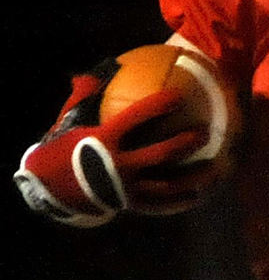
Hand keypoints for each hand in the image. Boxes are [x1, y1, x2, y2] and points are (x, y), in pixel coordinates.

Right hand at [14, 72, 213, 226]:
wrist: (43, 190)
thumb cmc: (59, 149)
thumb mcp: (67, 121)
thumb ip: (83, 98)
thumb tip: (90, 73)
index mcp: (104, 140)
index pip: (136, 118)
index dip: (158, 106)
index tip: (178, 96)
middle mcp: (117, 165)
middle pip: (160, 154)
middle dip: (185, 142)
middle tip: (205, 132)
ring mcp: (123, 188)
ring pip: (166, 184)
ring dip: (192, 176)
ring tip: (214, 168)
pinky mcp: (125, 205)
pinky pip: (156, 206)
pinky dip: (177, 202)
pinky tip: (195, 197)